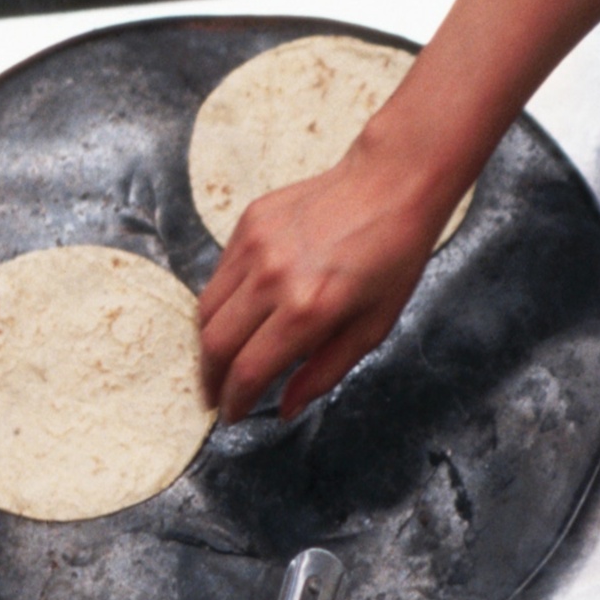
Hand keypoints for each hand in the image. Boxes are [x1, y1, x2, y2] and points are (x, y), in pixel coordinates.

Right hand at [194, 151, 447, 421]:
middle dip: (210, 379)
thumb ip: (324, 372)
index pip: (248, 371)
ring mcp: (255, 246)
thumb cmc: (391, 258)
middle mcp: (273, 278)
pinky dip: (221, 303)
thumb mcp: (371, 328)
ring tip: (220, 360)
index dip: (234, 401)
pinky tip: (238, 315)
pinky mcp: (248, 223)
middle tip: (216, 395)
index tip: (231, 414)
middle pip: (215, 344)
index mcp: (308, 310)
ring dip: (209, 343)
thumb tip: (285, 407)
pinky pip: (219, 275)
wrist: (390, 184)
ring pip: (207, 310)